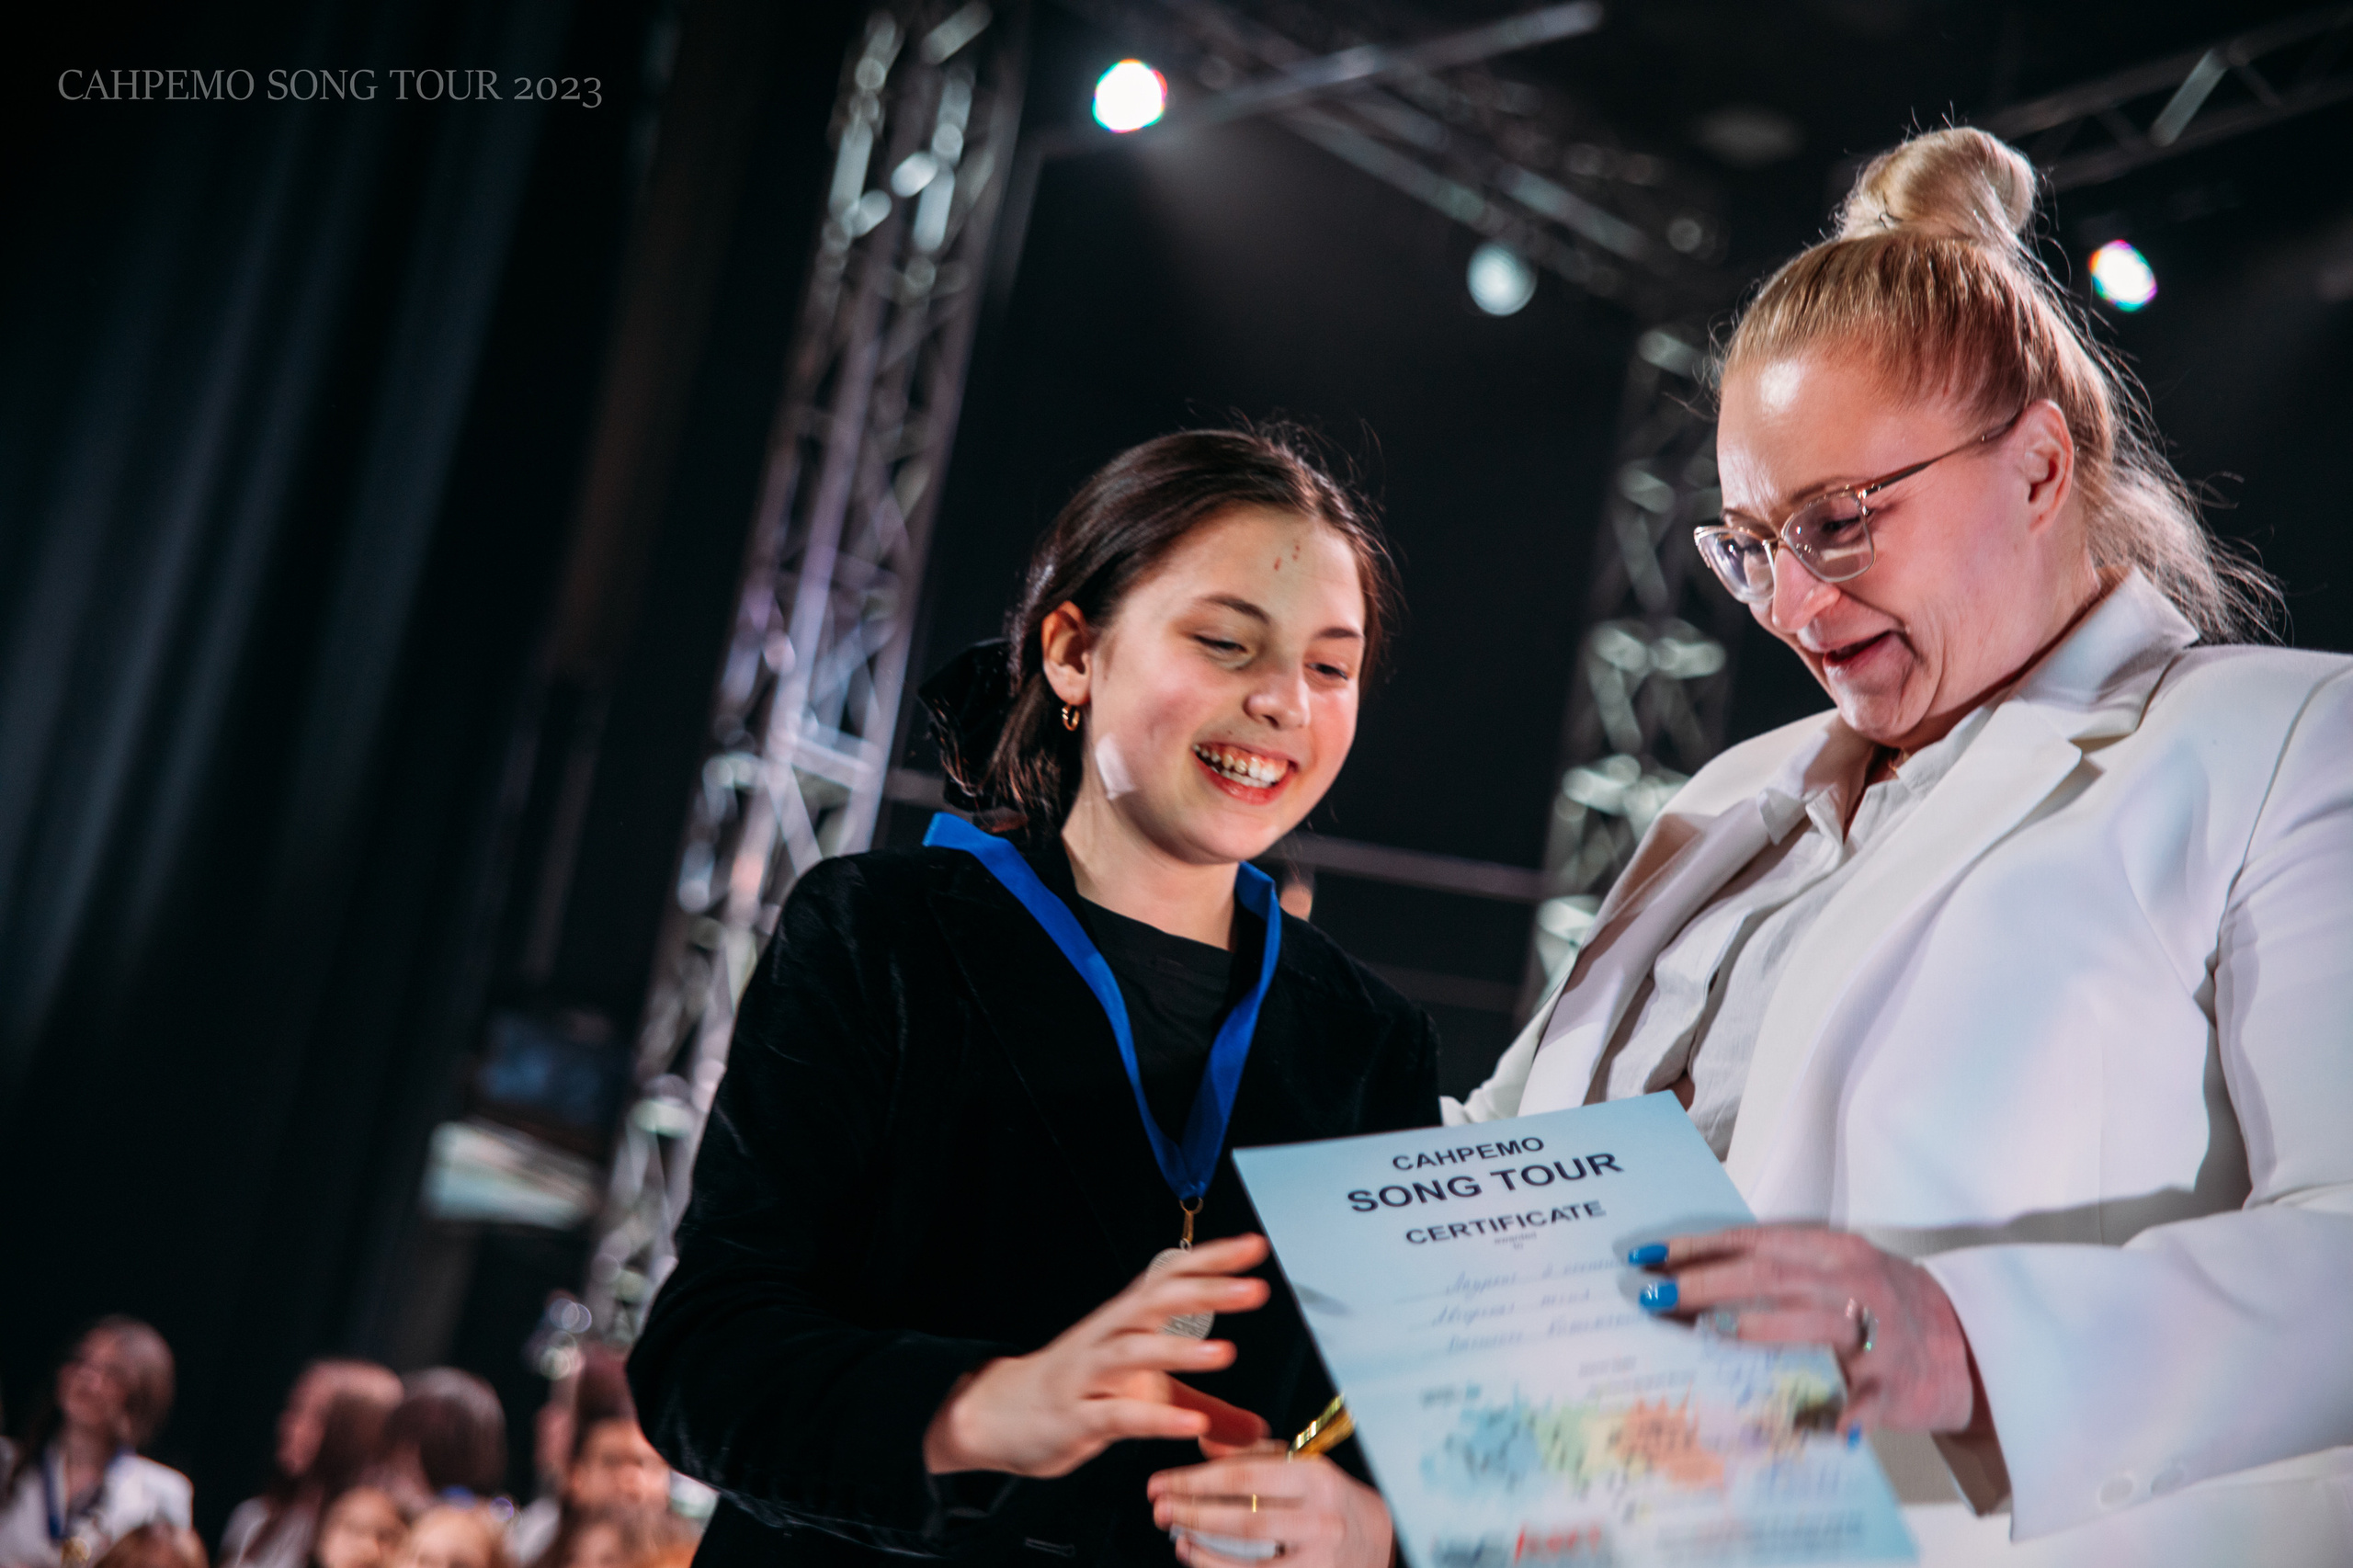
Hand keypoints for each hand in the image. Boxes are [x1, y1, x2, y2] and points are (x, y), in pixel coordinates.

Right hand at [923, 1234, 1274, 1476]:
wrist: (1002, 1414)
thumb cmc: (1080, 1391)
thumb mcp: (1148, 1396)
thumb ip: (1204, 1407)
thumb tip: (1256, 1428)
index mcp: (1126, 1320)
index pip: (1170, 1276)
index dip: (1211, 1259)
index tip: (1254, 1246)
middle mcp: (1108, 1337)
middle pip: (1156, 1302)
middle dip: (1206, 1292)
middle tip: (1253, 1290)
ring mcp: (1089, 1376)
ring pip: (1132, 1352)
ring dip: (1179, 1351)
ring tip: (1225, 1353)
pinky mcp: (1077, 1417)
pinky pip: (1117, 1415)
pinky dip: (1154, 1419)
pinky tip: (1189, 1423)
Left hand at [1149, 1451, 1393, 1567]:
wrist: (1383, 1540)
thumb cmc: (1333, 1501)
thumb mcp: (1301, 1466)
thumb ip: (1254, 1454)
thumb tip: (1203, 1443)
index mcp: (1315, 1476)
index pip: (1242, 1476)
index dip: (1194, 1481)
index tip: (1162, 1483)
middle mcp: (1319, 1518)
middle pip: (1239, 1518)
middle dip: (1191, 1514)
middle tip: (1159, 1509)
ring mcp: (1319, 1558)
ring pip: (1246, 1557)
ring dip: (1201, 1548)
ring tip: (1176, 1535)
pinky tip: (1198, 1557)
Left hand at [1629, 1225, 1981, 1434]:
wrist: (1969, 1348)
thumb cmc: (1886, 1306)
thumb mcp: (1838, 1271)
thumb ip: (1780, 1271)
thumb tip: (1694, 1279)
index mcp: (1834, 1252)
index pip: (1754, 1242)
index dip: (1699, 1247)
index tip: (1650, 1256)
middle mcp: (1854, 1284)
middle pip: (1769, 1275)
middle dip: (1706, 1283)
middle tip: (1653, 1295)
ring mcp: (1877, 1335)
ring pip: (1809, 1325)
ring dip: (1754, 1329)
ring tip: (1704, 1333)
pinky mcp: (1898, 1386)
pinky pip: (1868, 1402)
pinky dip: (1848, 1415)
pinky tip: (1824, 1428)